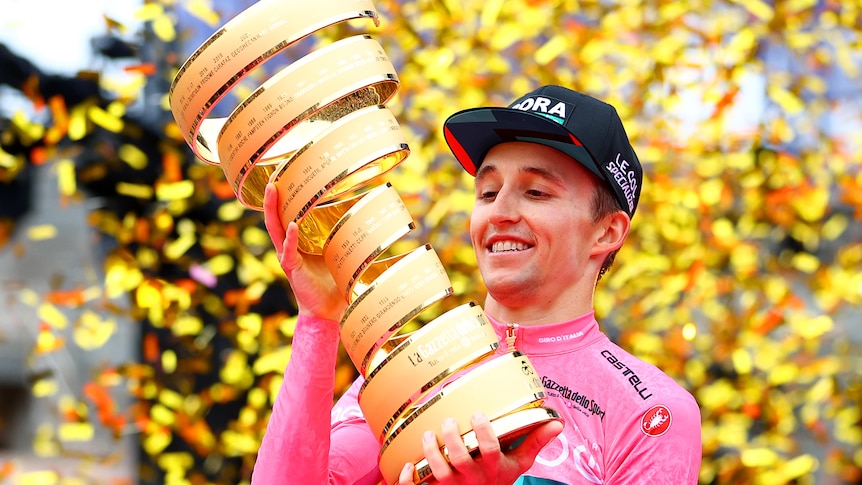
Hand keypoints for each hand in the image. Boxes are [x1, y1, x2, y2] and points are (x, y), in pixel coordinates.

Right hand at [263, 183, 345, 320]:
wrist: (327, 310)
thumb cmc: (334, 282)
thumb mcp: (338, 254)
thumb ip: (344, 237)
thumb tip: (368, 217)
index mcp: (297, 242)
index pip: (286, 215)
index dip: (283, 198)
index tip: (284, 177)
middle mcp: (288, 247)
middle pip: (275, 217)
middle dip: (272, 197)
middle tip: (272, 176)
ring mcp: (287, 256)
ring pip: (275, 229)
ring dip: (272, 209)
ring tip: (274, 190)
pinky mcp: (291, 268)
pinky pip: (288, 251)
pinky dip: (290, 238)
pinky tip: (292, 226)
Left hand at [397, 413, 563, 484]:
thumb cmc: (501, 478)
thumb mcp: (520, 463)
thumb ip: (535, 442)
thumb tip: (556, 423)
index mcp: (494, 468)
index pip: (490, 450)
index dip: (483, 433)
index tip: (477, 415)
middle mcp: (473, 479)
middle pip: (460, 461)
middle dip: (452, 440)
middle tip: (448, 422)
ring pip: (439, 473)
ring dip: (430, 454)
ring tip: (427, 435)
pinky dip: (409, 481)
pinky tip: (405, 467)